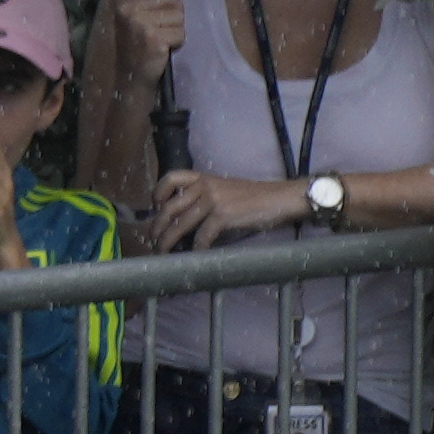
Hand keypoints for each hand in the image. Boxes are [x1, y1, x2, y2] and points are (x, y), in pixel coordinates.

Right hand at [95, 0, 185, 79]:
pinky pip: (180, 33)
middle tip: (160, 26)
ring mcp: (140, 23)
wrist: (127, 75)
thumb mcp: (128, 13)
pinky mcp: (154, 39)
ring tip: (160, 37)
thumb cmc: (132, 42)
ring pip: (179, 15)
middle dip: (174, 11)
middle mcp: (127, 7)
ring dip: (175, 27)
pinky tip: (163, 48)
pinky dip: (177, 42)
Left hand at [137, 171, 291, 254]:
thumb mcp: (225, 190)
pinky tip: (195, 256)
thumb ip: (204, 198)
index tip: (154, 207)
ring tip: (163, 252)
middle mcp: (205, 186)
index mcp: (204, 178)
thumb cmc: (254, 198)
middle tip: (153, 240)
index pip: (171, 177)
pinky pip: (202, 236)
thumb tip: (183, 219)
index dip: (158, 193)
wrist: (280, 198)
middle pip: (170, 207)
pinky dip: (196, 249)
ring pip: (180, 224)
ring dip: (168, 241)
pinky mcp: (223, 215)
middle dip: (157, 227)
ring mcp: (213, 200)